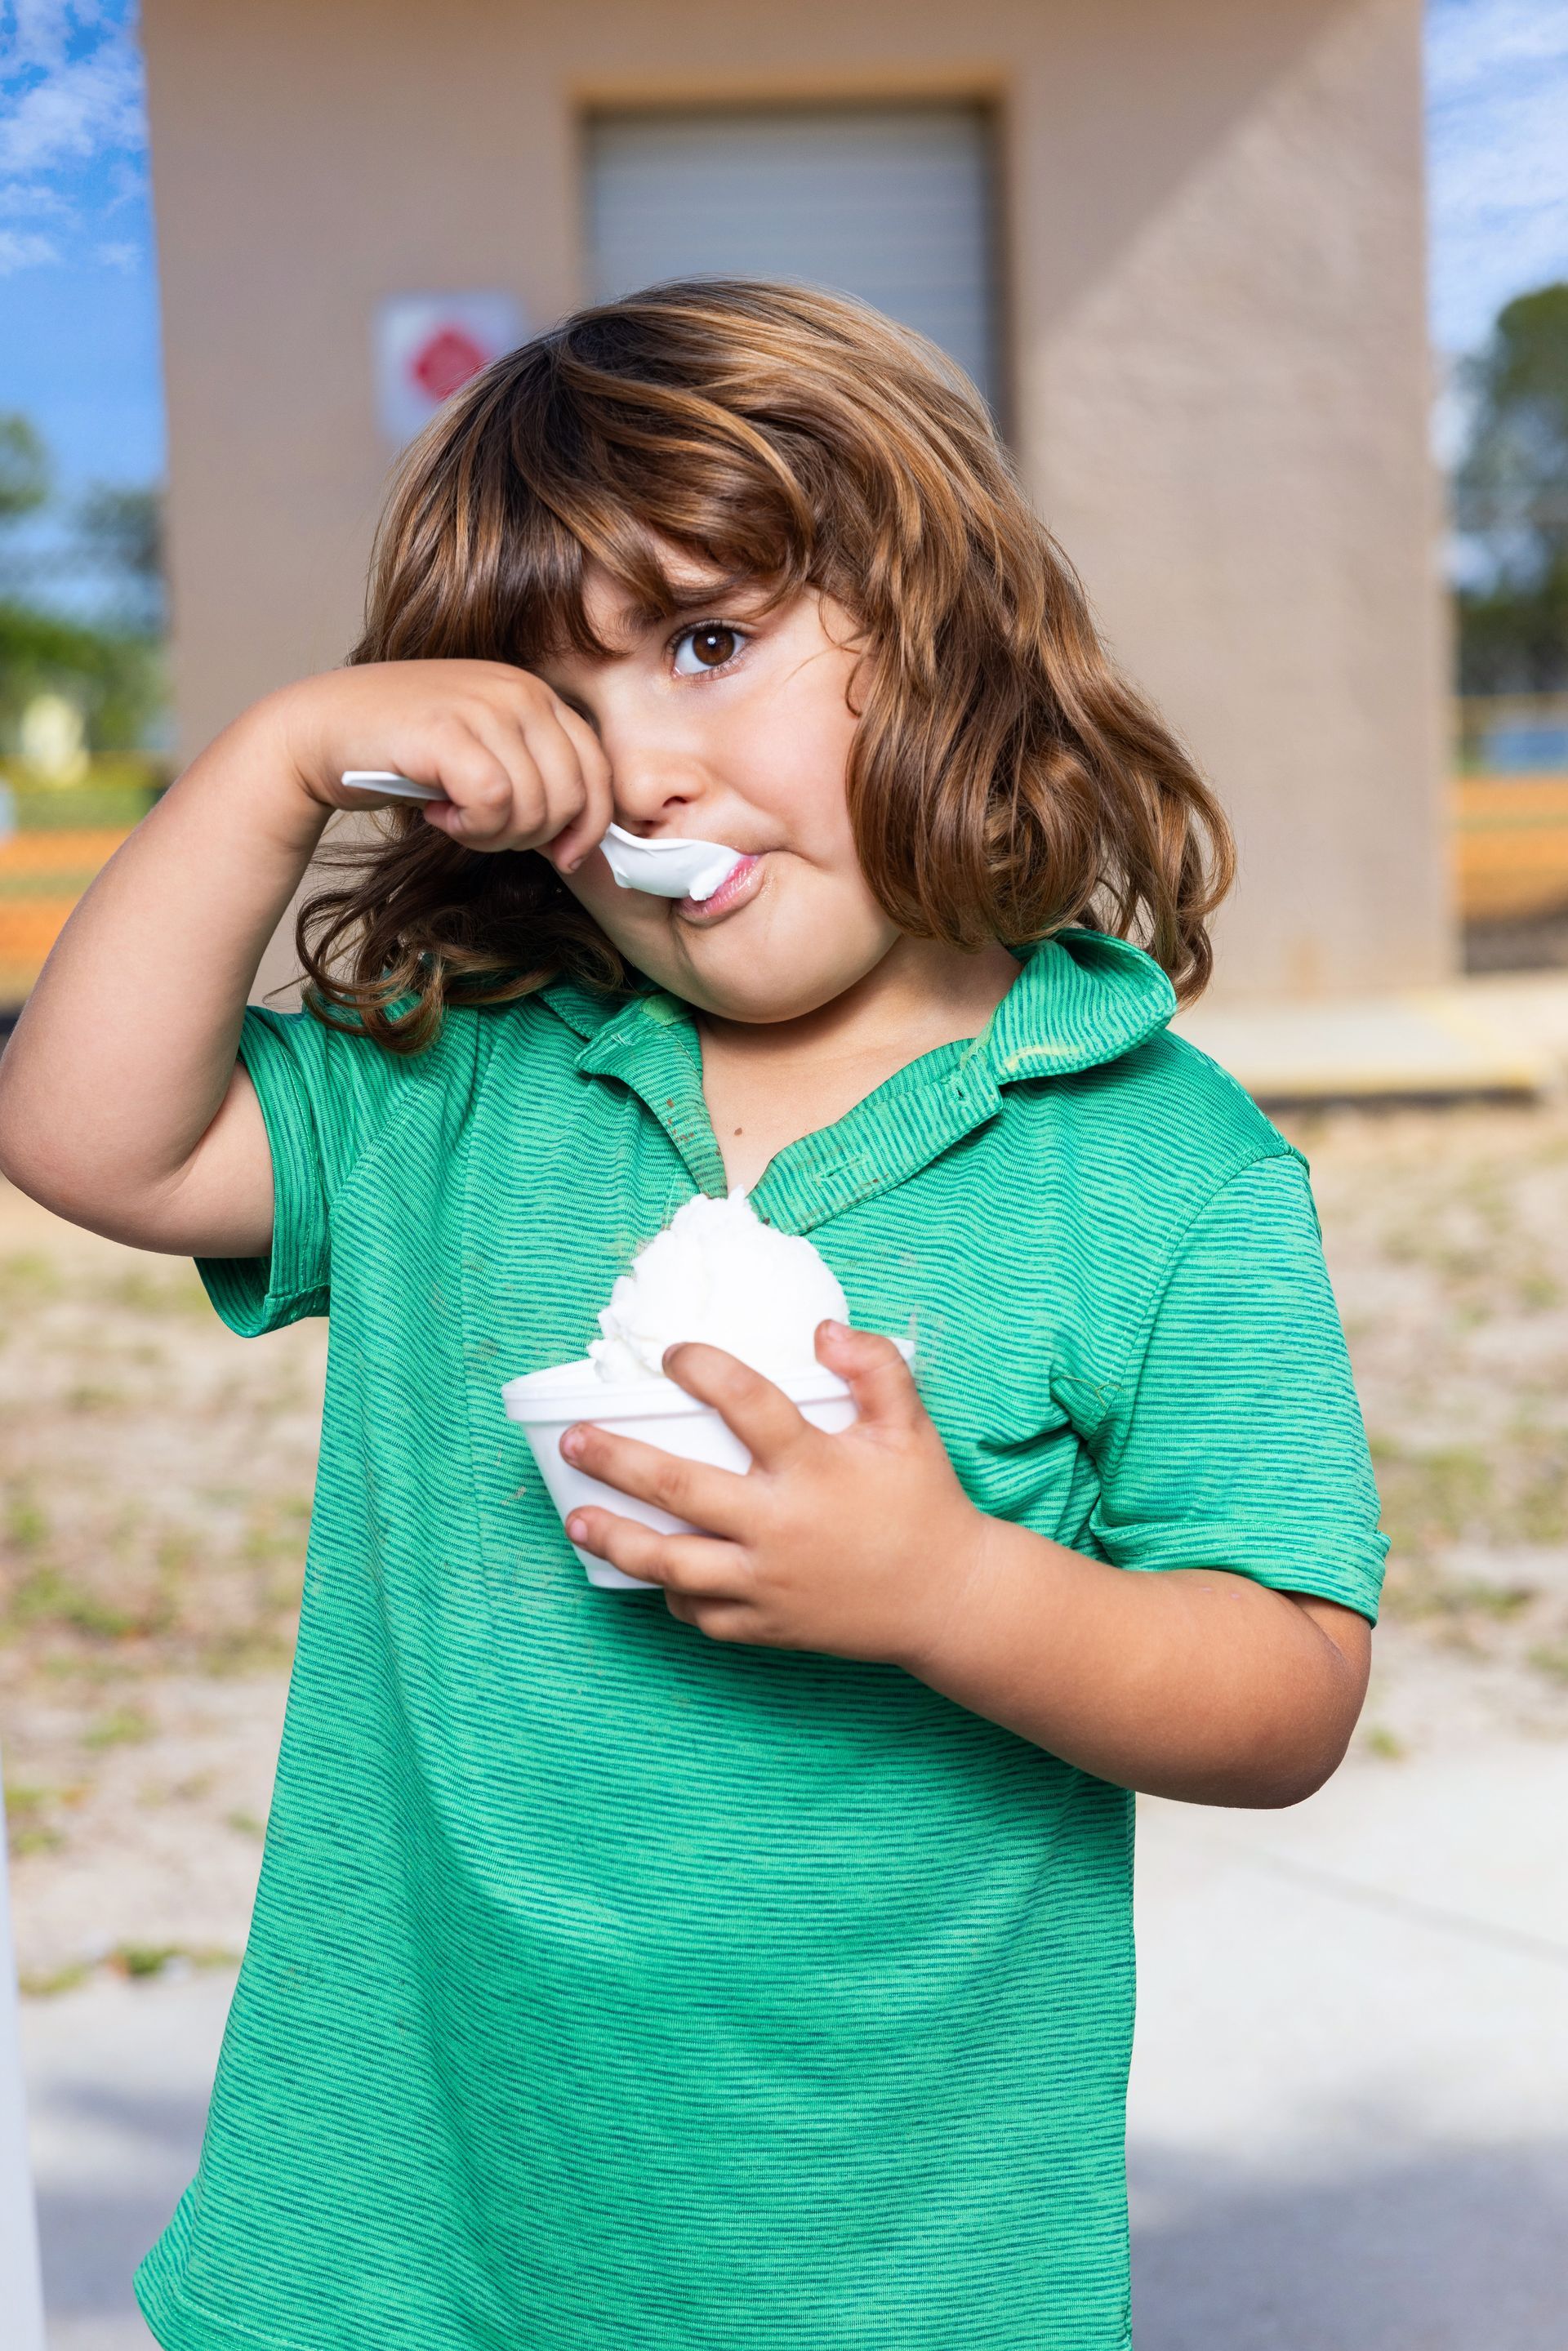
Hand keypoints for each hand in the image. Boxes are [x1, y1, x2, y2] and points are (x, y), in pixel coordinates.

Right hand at [261, 657, 613, 869]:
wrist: (318, 730)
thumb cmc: (401, 754)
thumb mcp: (482, 755)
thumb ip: (533, 779)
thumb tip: (576, 842)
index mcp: (534, 695)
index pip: (598, 770)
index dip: (589, 826)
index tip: (560, 856)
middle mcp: (518, 691)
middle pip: (573, 796)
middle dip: (533, 836)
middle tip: (483, 831)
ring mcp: (485, 706)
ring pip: (536, 805)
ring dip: (495, 834)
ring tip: (455, 820)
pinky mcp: (449, 731)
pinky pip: (495, 804)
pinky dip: (471, 827)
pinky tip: (439, 816)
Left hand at [559, 1322, 990, 1663]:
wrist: (947, 1600)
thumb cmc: (923, 1505)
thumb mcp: (910, 1427)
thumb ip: (875, 1367)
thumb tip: (821, 1329)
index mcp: (814, 1466)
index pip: (746, 1402)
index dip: (703, 1370)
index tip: (672, 1355)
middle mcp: (780, 1525)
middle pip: (678, 1489)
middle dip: (616, 1461)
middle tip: (573, 1440)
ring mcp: (767, 1583)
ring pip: (670, 1564)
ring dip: (616, 1539)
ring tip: (575, 1518)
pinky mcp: (766, 1626)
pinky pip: (701, 1613)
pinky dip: (671, 1594)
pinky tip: (652, 1573)